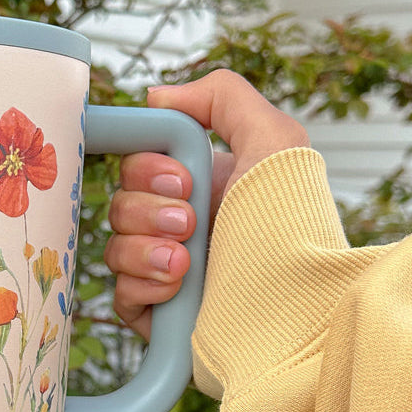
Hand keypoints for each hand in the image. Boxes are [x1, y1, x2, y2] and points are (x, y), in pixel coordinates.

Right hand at [104, 70, 309, 339]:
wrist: (296, 311)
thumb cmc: (295, 227)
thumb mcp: (274, 140)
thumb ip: (222, 98)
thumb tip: (157, 97)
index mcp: (202, 185)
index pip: (138, 164)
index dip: (146, 167)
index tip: (182, 178)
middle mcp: (179, 227)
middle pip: (120, 202)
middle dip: (149, 210)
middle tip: (190, 222)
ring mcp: (164, 272)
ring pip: (115, 246)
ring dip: (146, 249)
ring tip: (187, 261)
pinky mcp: (155, 314)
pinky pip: (120, 292)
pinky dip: (144, 286)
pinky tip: (178, 288)